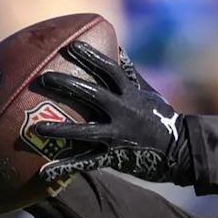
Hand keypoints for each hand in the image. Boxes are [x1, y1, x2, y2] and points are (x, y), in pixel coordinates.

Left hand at [33, 40, 187, 183]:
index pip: (110, 70)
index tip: (71, 46)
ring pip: (85, 132)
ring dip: (60, 129)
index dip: (92, 57)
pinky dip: (66, 166)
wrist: (181, 151)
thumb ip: (131, 74)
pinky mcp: (116, 157)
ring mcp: (119, 135)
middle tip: (44, 78)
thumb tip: (118, 49)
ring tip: (36, 127)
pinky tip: (44, 171)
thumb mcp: (150, 94)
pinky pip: (87, 163)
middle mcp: (124, 112)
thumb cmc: (163, 119)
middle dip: (68, 85)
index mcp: (131, 95)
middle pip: (93, 94)